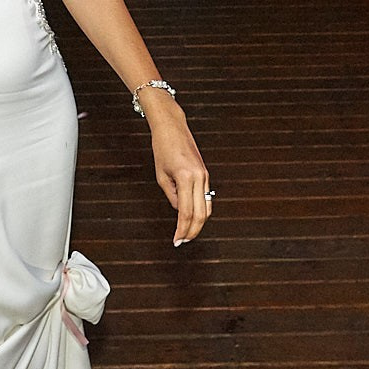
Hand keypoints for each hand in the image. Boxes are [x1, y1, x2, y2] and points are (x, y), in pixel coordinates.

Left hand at [146, 109, 210, 245]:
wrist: (172, 127)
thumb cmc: (162, 148)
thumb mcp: (161, 175)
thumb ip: (172, 196)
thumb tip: (179, 210)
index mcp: (186, 177)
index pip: (186, 212)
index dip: (182, 229)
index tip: (176, 241)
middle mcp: (199, 177)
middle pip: (201, 214)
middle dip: (192, 231)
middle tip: (182, 242)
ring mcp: (205, 175)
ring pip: (207, 207)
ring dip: (199, 223)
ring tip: (188, 233)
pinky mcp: (205, 173)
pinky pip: (206, 197)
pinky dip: (201, 210)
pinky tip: (192, 217)